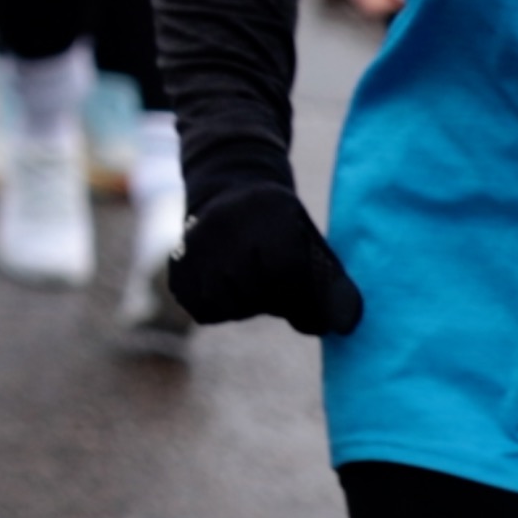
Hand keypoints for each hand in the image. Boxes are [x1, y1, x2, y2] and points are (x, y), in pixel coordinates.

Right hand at [168, 182, 364, 335]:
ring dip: (246, 306)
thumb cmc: (282, 228)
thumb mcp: (311, 241)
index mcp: (269, 213)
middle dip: (275, 302)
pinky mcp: (177, 264)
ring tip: (253, 286)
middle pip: (255, 291)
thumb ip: (329, 283)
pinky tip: (230, 289)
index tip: (314, 315)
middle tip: (280, 292)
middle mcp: (225, 225)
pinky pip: (201, 308)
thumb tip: (339, 326)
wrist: (228, 191)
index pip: (286, 272)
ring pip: (225, 303)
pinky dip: (221, 309)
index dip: (304, 302)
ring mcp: (195, 243)